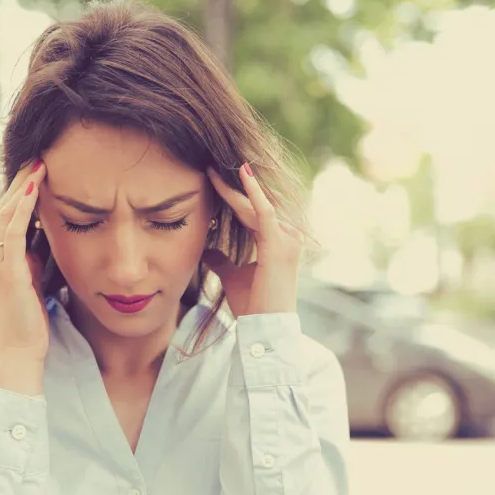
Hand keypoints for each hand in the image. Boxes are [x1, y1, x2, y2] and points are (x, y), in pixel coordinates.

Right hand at [0, 159, 48, 366]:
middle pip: (5, 207)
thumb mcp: (34, 282)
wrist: (20, 353)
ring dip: (23, 185)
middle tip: (38, 155)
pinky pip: (12, 230)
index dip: (22, 191)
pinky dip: (23, 205)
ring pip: (7, 213)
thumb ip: (34, 260)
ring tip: (38, 162)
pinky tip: (36, 186)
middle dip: (21, 180)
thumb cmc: (30, 323)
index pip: (8, 216)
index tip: (39, 169)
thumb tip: (45, 239)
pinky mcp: (5, 271)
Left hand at [203, 163, 303, 316]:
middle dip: (231, 186)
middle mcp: (286, 237)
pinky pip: (265, 212)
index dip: (232, 196)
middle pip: (254, 205)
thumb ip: (222, 261)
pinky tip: (242, 175)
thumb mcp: (232, 277)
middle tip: (209, 166)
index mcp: (276, 242)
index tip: (211, 179)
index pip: (251, 212)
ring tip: (216, 169)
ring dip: (237, 186)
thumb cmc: (252, 306)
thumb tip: (207, 249)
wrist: (264, 328)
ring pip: (257, 205)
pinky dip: (253, 193)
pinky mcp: (280, 244)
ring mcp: (286, 239)